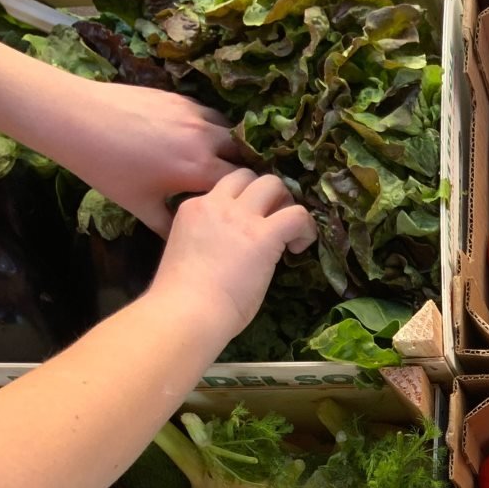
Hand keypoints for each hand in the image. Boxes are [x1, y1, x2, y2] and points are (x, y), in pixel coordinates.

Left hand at [41, 78, 245, 234]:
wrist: (77, 119)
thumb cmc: (107, 167)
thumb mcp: (139, 205)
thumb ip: (168, 226)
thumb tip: (185, 242)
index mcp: (199, 169)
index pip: (242, 183)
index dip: (245, 193)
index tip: (243, 202)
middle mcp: (205, 139)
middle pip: (241, 154)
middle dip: (240, 167)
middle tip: (231, 182)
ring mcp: (194, 114)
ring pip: (228, 130)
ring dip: (227, 145)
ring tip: (214, 157)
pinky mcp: (180, 98)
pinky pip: (208, 114)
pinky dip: (209, 127)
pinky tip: (193, 136)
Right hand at [146, 169, 316, 339]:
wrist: (185, 311)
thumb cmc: (182, 297)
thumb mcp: (188, 254)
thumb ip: (207, 241)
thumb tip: (231, 250)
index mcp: (193, 209)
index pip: (223, 188)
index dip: (242, 202)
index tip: (248, 226)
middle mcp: (216, 204)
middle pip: (248, 176)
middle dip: (266, 194)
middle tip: (273, 222)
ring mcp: (240, 217)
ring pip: (273, 184)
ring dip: (286, 204)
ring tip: (288, 233)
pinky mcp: (264, 235)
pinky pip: (297, 215)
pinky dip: (306, 227)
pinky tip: (299, 248)